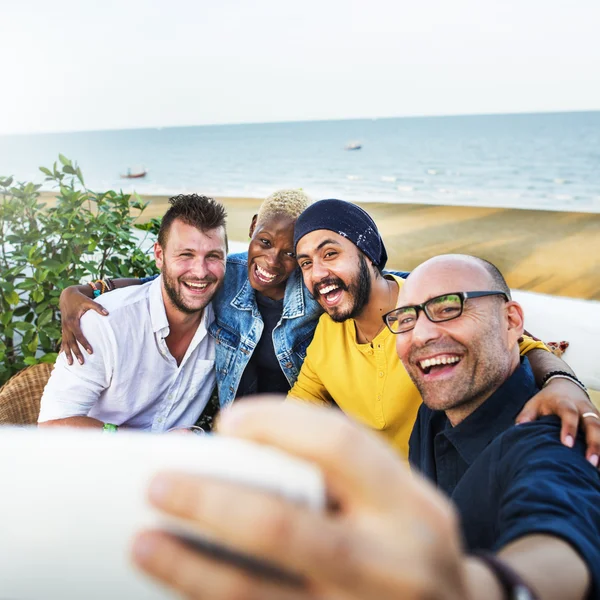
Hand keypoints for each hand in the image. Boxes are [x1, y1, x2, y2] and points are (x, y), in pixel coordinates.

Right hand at [59, 286, 107, 364]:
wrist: (67, 295)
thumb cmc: (80, 299)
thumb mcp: (88, 301)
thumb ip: (98, 307)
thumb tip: (107, 313)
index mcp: (72, 321)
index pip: (79, 335)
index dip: (85, 344)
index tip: (91, 352)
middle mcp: (66, 326)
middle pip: (71, 342)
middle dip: (76, 353)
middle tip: (82, 362)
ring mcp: (64, 328)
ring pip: (65, 343)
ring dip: (67, 353)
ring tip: (70, 364)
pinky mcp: (63, 328)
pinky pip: (63, 340)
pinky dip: (63, 348)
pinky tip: (63, 356)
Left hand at [132, 400, 467, 599]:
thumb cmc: (411, 543)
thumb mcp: (399, 499)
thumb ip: (337, 472)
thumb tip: (238, 448)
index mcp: (412, 508)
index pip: (340, 445)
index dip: (277, 422)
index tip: (227, 421)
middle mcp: (391, 565)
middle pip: (284, 528)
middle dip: (211, 502)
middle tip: (158, 484)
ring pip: (257, 596)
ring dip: (191, 569)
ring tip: (144, 544)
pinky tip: (181, 589)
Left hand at [516, 378, 599, 467]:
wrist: (565, 386)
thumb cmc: (546, 400)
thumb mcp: (534, 403)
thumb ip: (527, 416)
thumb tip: (518, 429)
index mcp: (564, 402)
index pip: (569, 413)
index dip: (569, 428)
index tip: (567, 445)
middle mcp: (583, 408)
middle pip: (593, 424)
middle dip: (594, 443)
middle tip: (591, 462)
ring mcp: (595, 415)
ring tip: (597, 468)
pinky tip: (599, 467)